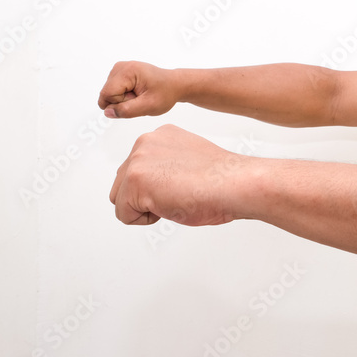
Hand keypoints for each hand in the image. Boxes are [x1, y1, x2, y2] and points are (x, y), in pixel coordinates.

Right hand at [98, 61, 180, 118]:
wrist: (174, 85)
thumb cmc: (166, 92)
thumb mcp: (149, 106)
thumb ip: (126, 110)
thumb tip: (108, 112)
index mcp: (128, 71)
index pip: (107, 94)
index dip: (120, 104)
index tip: (137, 100)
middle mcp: (121, 66)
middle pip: (107, 93)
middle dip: (122, 102)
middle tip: (140, 98)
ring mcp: (120, 69)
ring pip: (109, 93)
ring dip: (124, 99)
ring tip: (140, 95)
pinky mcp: (120, 73)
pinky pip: (113, 91)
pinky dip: (124, 95)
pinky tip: (137, 93)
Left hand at [109, 124, 246, 225]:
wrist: (235, 184)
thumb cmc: (221, 180)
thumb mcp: (187, 162)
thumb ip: (166, 164)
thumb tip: (156, 183)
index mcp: (160, 136)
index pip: (139, 170)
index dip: (159, 188)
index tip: (184, 184)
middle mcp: (145, 142)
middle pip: (123, 184)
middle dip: (146, 197)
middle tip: (179, 194)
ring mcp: (138, 160)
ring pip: (120, 199)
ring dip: (144, 208)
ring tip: (174, 199)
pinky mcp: (135, 180)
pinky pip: (124, 215)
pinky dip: (145, 220)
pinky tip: (170, 205)